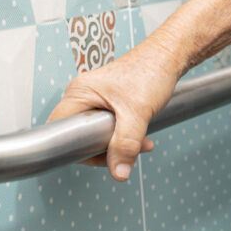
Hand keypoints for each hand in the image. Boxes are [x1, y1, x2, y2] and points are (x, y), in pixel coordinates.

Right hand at [47, 41, 181, 181]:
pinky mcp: (108, 103)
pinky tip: (141, 136)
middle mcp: (83, 96)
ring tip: (141, 142)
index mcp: (79, 93)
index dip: (79, 148)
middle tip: (128, 151)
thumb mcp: (137, 113)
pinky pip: (108, 127)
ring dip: (119, 144)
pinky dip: (124, 135)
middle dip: (105, 148)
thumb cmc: (150, 71)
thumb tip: (118, 172)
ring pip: (97, 134)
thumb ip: (125, 144)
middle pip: (79, 135)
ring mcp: (95, 99)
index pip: (61, 131)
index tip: (103, 155)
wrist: (168, 58)